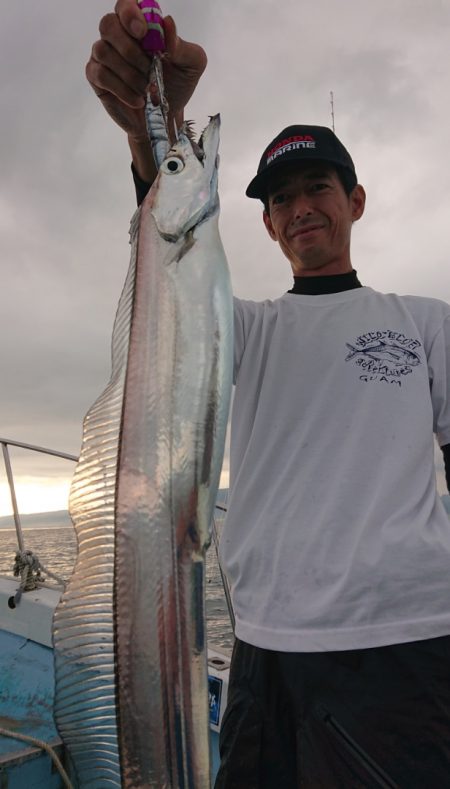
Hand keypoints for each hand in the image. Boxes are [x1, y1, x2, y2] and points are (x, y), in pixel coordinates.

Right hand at [86, 0, 206, 143]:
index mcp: (140, 25)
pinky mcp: (96, 76)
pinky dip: (122, 89)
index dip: (130, 12)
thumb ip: (183, 45)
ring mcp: (104, 54)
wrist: (164, 118)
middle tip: (148, 68)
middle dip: (130, 49)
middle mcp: (118, 35)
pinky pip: (100, 74)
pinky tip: (137, 99)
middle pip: (108, 24)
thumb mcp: (192, 65)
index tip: (143, 32)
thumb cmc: (177, 86)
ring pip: (103, 50)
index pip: (125, 3)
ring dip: (129, 73)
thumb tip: (168, 23)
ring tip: (146, 88)